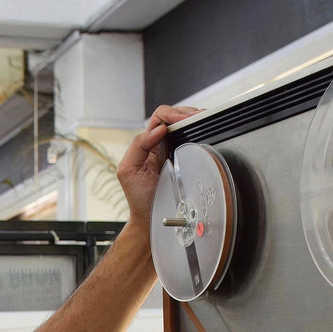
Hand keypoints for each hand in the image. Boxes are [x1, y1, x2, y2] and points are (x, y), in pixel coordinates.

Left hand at [116, 104, 201, 224]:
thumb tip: (159, 129)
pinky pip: (193, 143)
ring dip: (194, 121)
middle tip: (197, 117)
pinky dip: (200, 134)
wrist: (150, 217)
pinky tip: (204, 133)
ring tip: (202, 120)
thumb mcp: (128, 169)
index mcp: (147, 144)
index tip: (180, 120)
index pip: (159, 118)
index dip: (171, 114)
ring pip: (185, 128)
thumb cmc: (138, 197)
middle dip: (186, 113)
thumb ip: (138, 145)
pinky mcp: (186, 162)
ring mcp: (174, 153)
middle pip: (174, 118)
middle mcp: (161, 146)